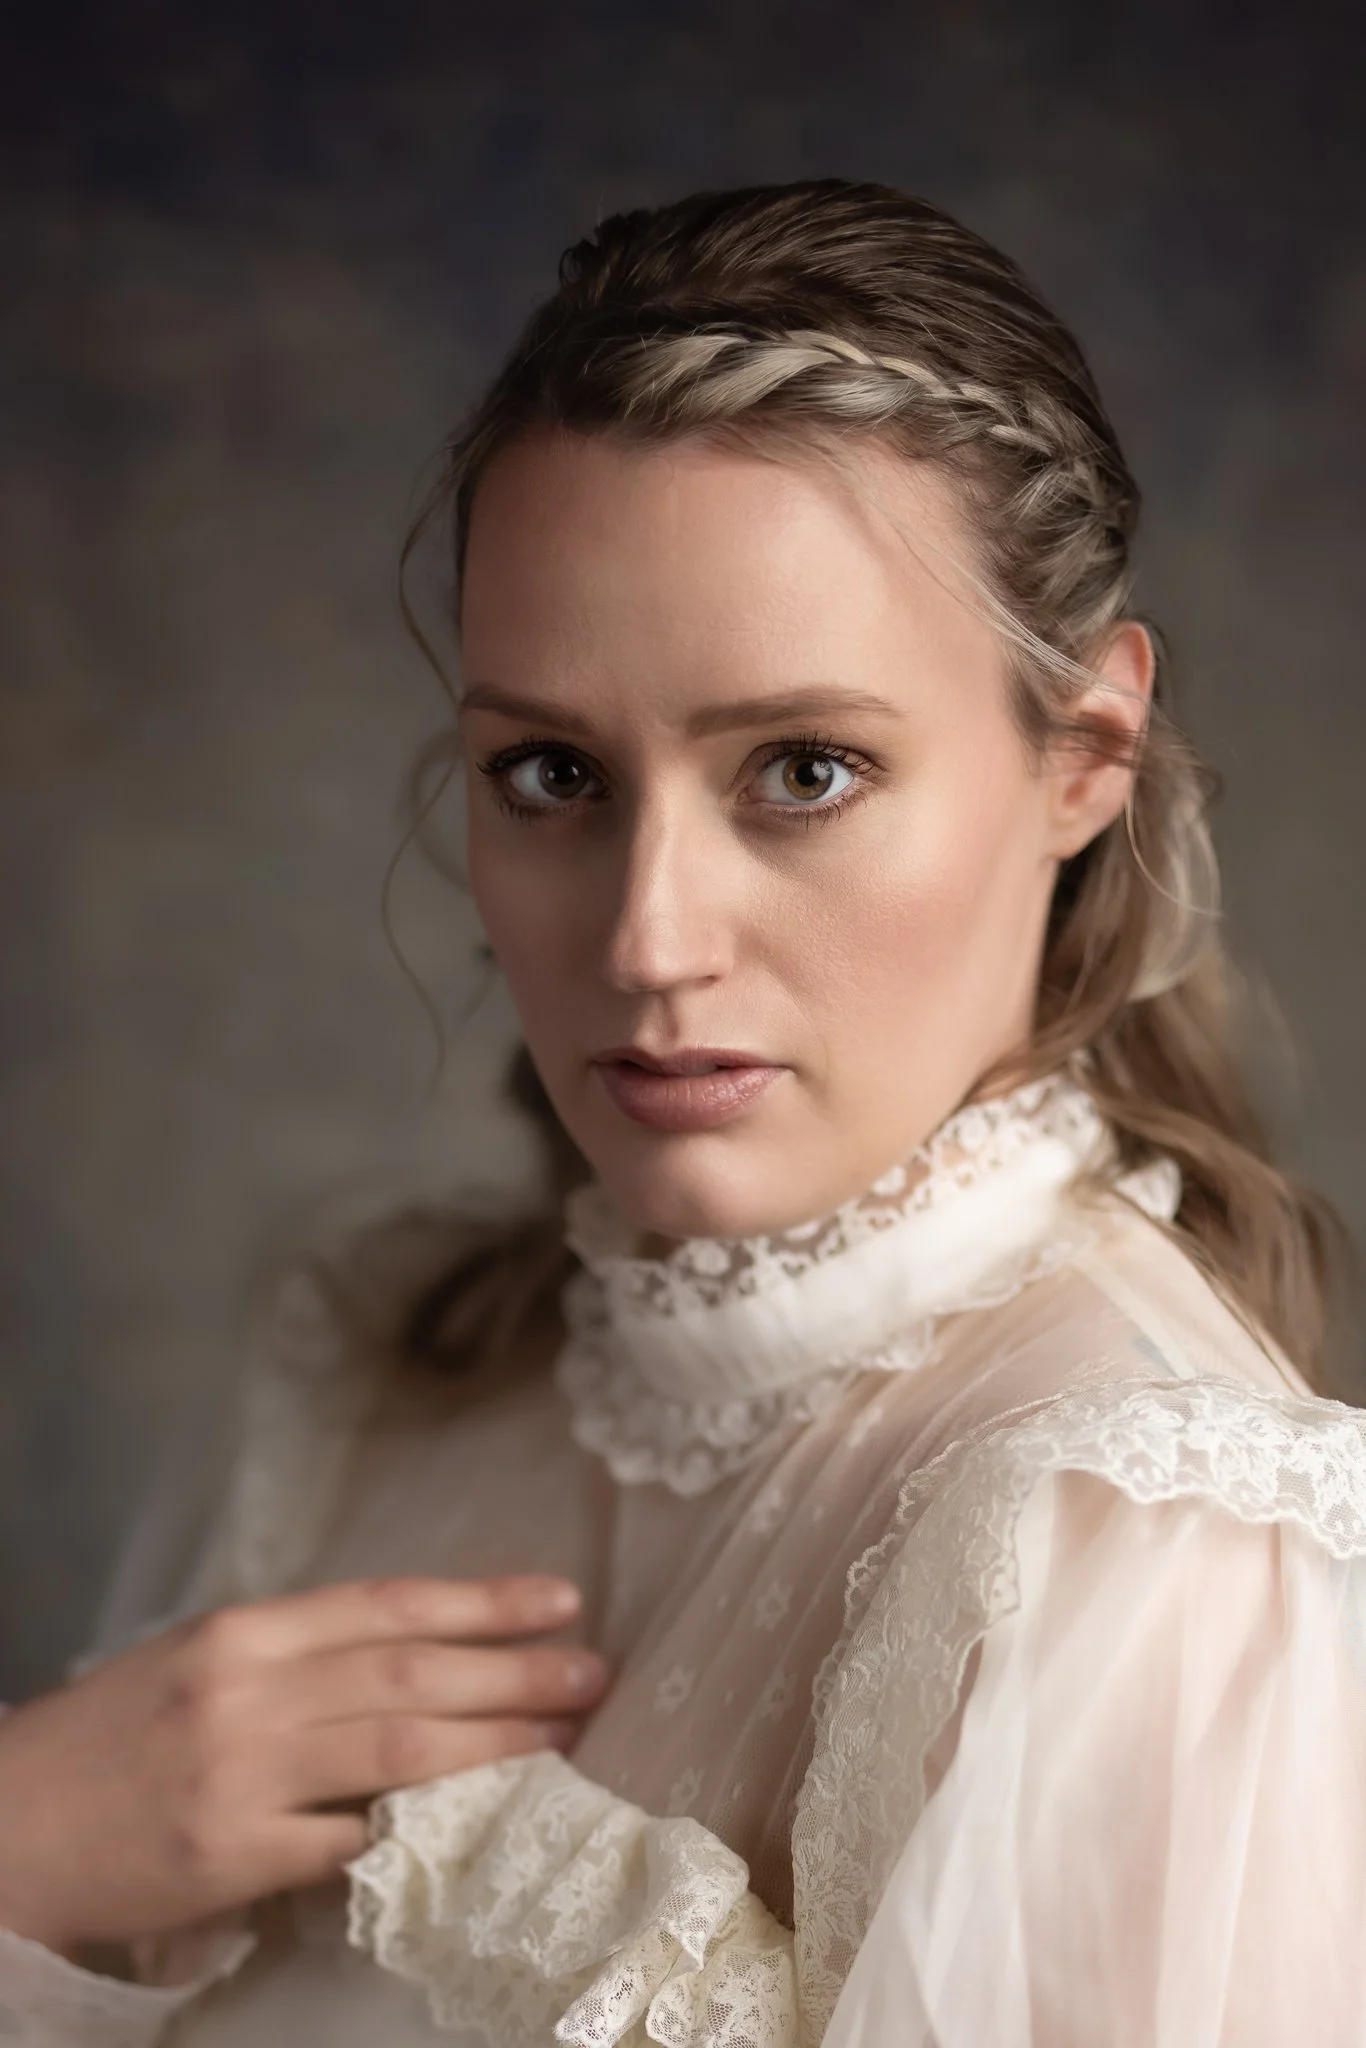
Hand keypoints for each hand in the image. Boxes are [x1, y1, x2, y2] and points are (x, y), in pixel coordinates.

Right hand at [0, 1574, 610, 1952]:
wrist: (11, 1821)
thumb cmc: (115, 1737)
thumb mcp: (201, 1661)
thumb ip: (300, 1655)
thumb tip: (420, 1655)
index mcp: (245, 1632)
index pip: (386, 1605)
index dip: (481, 1601)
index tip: (560, 1598)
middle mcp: (248, 1690)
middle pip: (407, 1672)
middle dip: (513, 1671)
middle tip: (593, 1671)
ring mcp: (241, 1774)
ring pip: (396, 1752)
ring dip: (493, 1743)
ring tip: (564, 1737)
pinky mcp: (230, 1855)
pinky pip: (346, 1842)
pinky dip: (415, 1829)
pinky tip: (477, 1822)